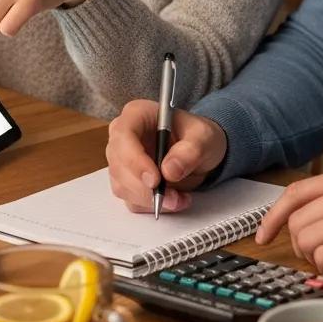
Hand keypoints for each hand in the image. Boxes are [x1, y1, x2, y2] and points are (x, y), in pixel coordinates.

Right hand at [105, 99, 227, 212]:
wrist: (200, 151)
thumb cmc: (198, 136)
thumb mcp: (204, 137)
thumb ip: (190, 150)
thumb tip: (169, 170)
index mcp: (137, 115)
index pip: (123, 135)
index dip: (134, 159)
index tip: (154, 179)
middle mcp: (123, 137)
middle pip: (119, 165)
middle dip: (145, 187)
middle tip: (173, 197)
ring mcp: (122, 161)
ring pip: (123, 187)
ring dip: (150, 200)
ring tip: (180, 198)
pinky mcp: (127, 182)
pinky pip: (132, 200)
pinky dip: (152, 206)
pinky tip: (174, 200)